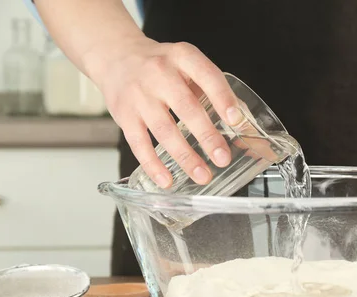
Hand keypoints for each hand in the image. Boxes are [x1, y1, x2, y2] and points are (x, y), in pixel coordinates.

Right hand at [85, 38, 242, 187]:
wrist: (116, 56)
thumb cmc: (161, 65)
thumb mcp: (187, 63)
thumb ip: (211, 88)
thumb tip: (240, 123)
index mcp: (183, 57)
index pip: (207, 76)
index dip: (222, 98)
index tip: (236, 120)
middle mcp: (160, 74)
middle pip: (187, 108)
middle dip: (207, 137)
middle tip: (223, 158)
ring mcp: (139, 95)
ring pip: (164, 130)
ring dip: (185, 157)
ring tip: (203, 175)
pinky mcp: (124, 115)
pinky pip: (139, 144)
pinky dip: (153, 165)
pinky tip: (167, 180)